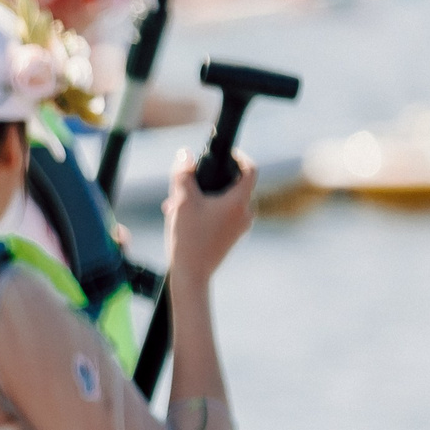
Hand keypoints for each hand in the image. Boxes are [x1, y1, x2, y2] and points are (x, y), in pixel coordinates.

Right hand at [163, 147, 255, 286]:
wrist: (192, 275)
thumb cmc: (188, 239)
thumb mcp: (182, 201)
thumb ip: (183, 174)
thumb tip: (184, 154)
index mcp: (239, 201)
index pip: (250, 169)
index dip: (239, 157)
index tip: (225, 155)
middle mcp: (245, 213)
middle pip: (234, 185)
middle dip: (210, 180)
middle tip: (189, 182)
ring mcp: (240, 227)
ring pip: (226, 201)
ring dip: (204, 197)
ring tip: (179, 204)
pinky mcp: (232, 237)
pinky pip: (223, 215)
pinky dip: (207, 211)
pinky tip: (184, 218)